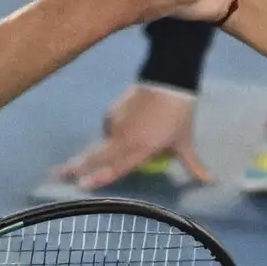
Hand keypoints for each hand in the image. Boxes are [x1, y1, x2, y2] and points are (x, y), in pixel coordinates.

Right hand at [48, 84, 201, 189]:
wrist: (169, 79)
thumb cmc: (179, 114)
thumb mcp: (185, 141)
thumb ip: (193, 164)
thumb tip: (210, 182)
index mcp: (140, 149)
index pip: (115, 168)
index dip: (97, 178)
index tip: (79, 186)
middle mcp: (123, 139)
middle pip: (95, 156)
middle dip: (75, 166)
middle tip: (57, 174)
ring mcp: (115, 124)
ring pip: (104, 143)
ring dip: (100, 151)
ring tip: (101, 151)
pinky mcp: (113, 112)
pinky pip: (109, 128)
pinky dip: (113, 133)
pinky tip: (125, 129)